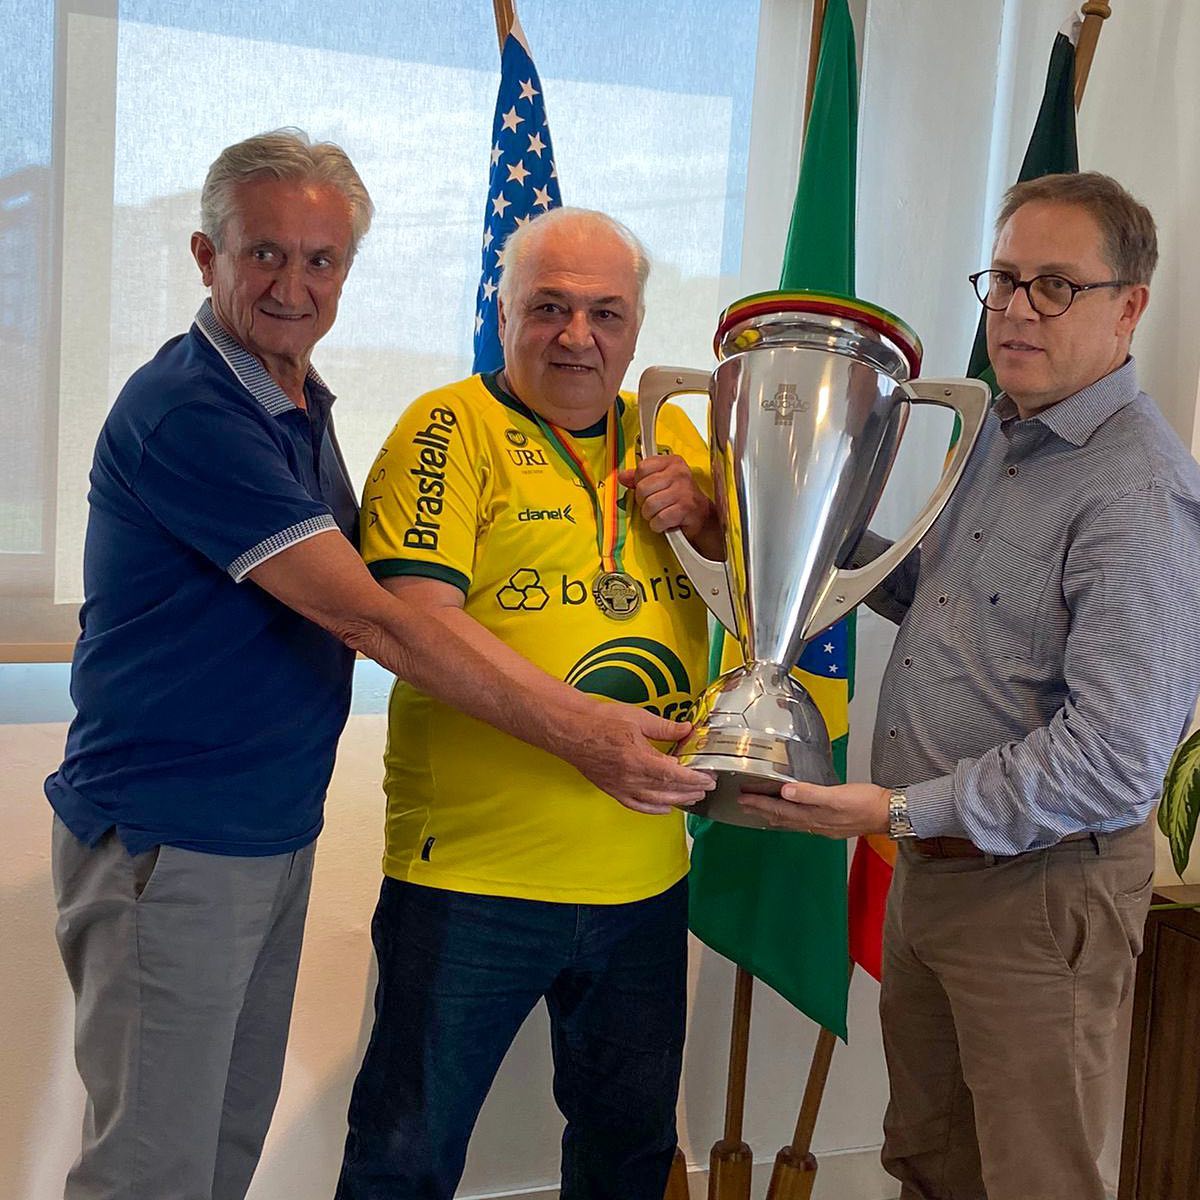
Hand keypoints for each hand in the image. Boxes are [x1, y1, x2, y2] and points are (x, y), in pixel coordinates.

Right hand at [563, 701, 714, 814]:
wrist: (572, 730)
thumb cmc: (600, 721)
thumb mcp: (637, 718)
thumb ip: (664, 727)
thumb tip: (687, 730)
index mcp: (638, 757)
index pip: (673, 774)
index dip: (694, 778)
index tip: (708, 778)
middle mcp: (630, 777)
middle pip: (667, 790)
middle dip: (690, 790)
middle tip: (706, 786)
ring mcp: (620, 786)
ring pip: (655, 801)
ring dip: (677, 800)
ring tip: (693, 797)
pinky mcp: (612, 790)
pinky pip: (636, 806)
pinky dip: (653, 810)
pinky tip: (665, 808)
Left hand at [618, 456, 721, 557]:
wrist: (701, 515)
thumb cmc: (680, 497)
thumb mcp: (660, 482)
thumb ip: (640, 477)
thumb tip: (623, 476)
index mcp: (672, 462)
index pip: (642, 468)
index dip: (639, 482)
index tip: (647, 489)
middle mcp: (679, 473)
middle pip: (643, 488)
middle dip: (643, 502)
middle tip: (652, 505)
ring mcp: (684, 490)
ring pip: (649, 505)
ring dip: (650, 515)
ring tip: (659, 514)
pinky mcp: (686, 508)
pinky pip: (659, 518)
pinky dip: (658, 525)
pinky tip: (664, 522)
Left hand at [738, 780, 890, 837]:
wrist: (887, 813)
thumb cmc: (865, 802)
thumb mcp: (837, 795)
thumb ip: (810, 793)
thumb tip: (785, 791)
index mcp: (814, 816)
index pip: (779, 810)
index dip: (760, 804)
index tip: (743, 798)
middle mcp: (815, 824)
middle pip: (781, 818)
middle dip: (761, 810)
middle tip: (743, 804)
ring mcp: (823, 826)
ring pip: (791, 822)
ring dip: (773, 816)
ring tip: (759, 812)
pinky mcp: (831, 824)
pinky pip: (802, 823)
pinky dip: (790, 819)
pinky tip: (791, 816)